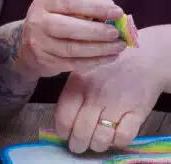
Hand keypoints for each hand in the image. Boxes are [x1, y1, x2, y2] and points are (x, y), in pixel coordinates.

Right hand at [17, 0, 126, 78]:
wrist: (31, 44)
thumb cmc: (58, 18)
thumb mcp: (68, 4)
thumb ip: (89, 1)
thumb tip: (112, 8)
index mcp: (46, 0)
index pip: (71, 2)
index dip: (96, 7)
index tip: (118, 13)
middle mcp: (38, 21)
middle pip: (68, 28)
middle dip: (96, 32)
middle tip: (116, 33)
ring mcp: (40, 43)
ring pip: (72, 49)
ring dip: (100, 49)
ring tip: (119, 46)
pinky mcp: (46, 61)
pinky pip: (74, 64)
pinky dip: (95, 61)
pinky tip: (110, 57)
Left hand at [54, 27, 165, 153]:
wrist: (142, 57)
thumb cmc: (106, 67)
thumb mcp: (81, 71)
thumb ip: (70, 92)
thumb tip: (61, 119)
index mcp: (77, 85)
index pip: (64, 117)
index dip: (63, 132)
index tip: (65, 135)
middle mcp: (95, 97)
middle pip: (81, 132)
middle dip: (77, 144)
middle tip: (78, 145)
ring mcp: (117, 105)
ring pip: (101, 138)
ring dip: (96, 145)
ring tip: (96, 142)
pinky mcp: (137, 111)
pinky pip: (123, 137)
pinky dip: (117, 142)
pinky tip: (114, 136)